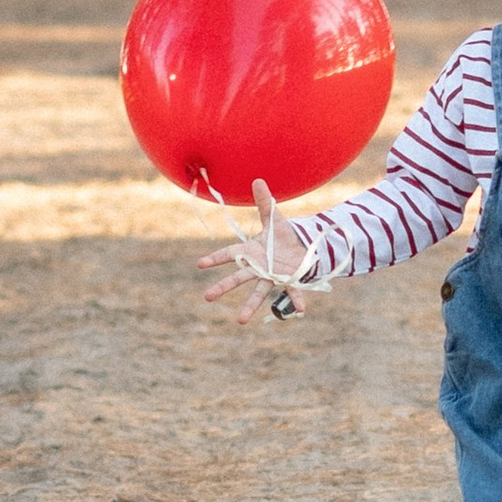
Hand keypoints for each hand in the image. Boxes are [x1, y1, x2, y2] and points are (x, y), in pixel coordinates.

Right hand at [196, 179, 314, 324]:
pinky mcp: (287, 280)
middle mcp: (258, 266)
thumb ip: (265, 202)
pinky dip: (295, 300)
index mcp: (251, 251)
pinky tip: (300, 309)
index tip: (200, 264)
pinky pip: (291, 291)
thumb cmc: (283, 235)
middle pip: (238, 277)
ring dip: (250, 306)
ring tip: (240, 321)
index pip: (230, 254)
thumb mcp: (274, 217)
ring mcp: (271, 276)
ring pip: (258, 291)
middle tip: (206, 297)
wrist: (301, 247)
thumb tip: (258, 180)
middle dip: (222, 287)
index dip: (215, 258)